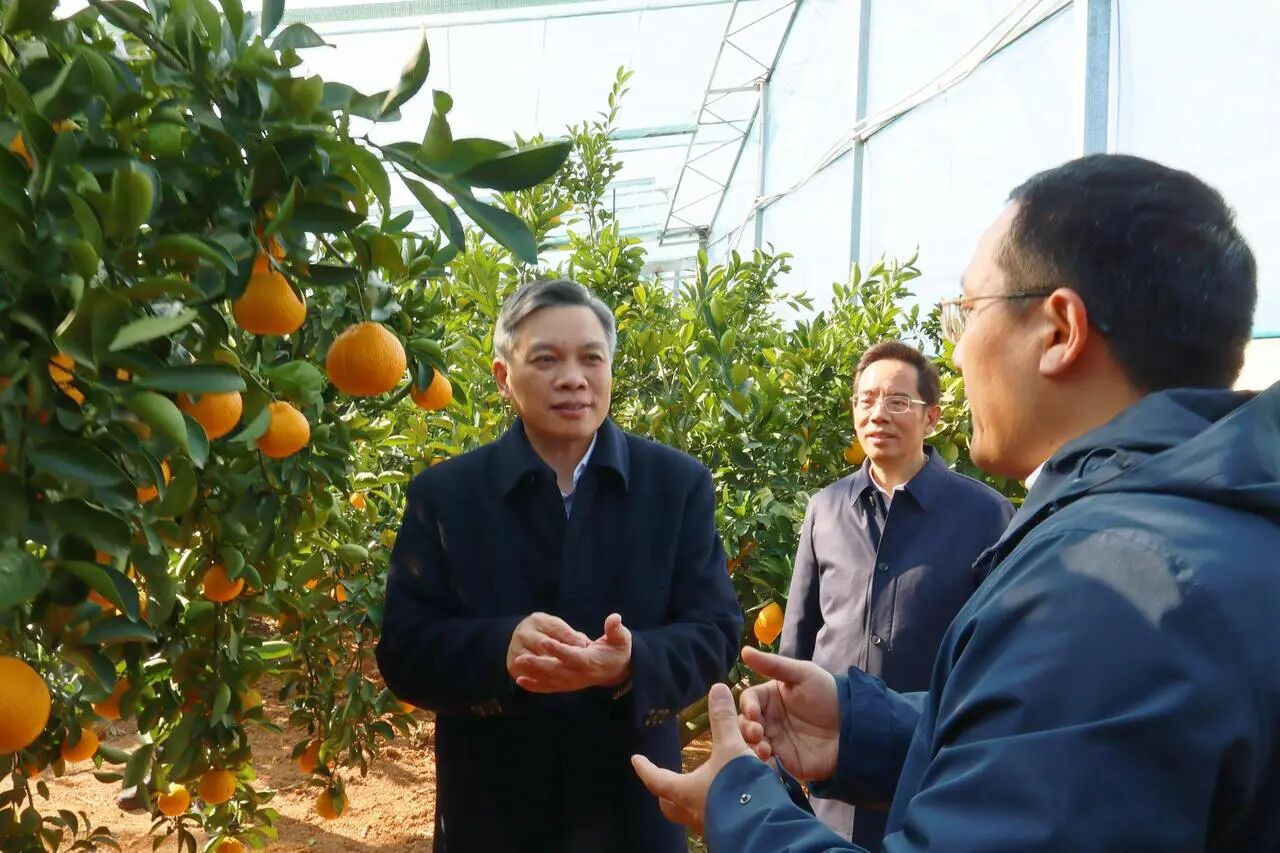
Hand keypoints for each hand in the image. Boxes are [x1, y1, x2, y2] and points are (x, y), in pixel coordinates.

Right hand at [506, 612, 589, 678]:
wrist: (523, 640)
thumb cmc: (547, 633)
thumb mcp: (558, 629)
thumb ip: (572, 636)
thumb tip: (585, 645)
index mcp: (537, 620)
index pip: (556, 629)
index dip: (571, 638)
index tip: (584, 646)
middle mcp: (523, 633)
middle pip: (543, 645)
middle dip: (560, 654)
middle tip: (576, 663)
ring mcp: (515, 649)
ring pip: (536, 661)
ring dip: (551, 669)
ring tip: (567, 674)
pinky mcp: (513, 665)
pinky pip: (528, 674)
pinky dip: (540, 679)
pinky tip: (554, 681)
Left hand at [511, 613, 631, 692]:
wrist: (617, 671)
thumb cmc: (618, 651)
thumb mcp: (621, 638)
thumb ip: (616, 629)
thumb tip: (615, 619)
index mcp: (590, 661)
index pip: (572, 656)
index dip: (558, 649)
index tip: (544, 641)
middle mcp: (579, 674)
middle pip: (556, 670)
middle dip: (538, 664)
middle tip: (520, 657)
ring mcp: (572, 682)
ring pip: (549, 679)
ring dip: (532, 673)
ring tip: (517, 664)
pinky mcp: (566, 685)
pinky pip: (548, 687)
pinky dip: (534, 686)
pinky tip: (520, 680)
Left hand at [631, 682, 752, 834]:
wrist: (766, 826)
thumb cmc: (739, 788)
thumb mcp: (732, 748)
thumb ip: (724, 720)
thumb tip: (717, 689)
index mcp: (684, 792)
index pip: (656, 779)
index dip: (645, 768)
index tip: (635, 759)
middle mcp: (693, 811)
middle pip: (669, 803)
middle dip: (667, 789)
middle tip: (665, 776)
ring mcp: (710, 823)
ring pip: (692, 809)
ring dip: (694, 794)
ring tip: (702, 780)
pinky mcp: (728, 828)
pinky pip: (714, 814)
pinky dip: (717, 800)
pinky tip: (728, 791)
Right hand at [737, 645, 840, 782]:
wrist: (853, 727)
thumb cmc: (828, 695)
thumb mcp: (803, 674)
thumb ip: (773, 665)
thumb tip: (744, 650)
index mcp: (771, 697)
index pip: (749, 700)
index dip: (748, 706)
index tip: (754, 713)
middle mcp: (769, 718)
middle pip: (745, 723)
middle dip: (746, 728)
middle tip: (758, 734)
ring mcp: (775, 740)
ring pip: (750, 744)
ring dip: (751, 746)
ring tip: (764, 750)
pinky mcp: (783, 760)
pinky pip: (764, 762)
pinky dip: (760, 762)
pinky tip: (768, 761)